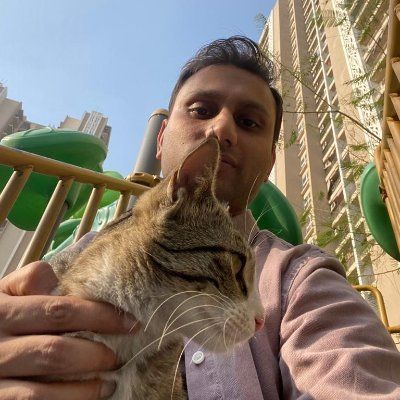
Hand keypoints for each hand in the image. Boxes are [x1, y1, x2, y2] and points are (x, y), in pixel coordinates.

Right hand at [0, 261, 139, 399]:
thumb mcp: (5, 293)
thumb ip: (34, 278)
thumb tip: (79, 250)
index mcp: (3, 311)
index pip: (60, 311)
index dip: (99, 316)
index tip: (129, 321)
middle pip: (56, 351)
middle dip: (97, 353)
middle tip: (121, 353)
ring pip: (44, 387)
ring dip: (85, 386)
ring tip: (111, 380)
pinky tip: (89, 396)